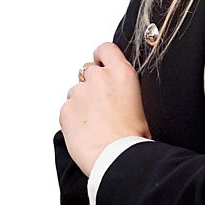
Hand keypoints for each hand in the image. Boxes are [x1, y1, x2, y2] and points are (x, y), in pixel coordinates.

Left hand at [59, 42, 151, 177]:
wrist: (118, 156)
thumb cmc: (133, 135)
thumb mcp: (138, 100)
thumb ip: (122, 84)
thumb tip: (115, 87)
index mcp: (121, 72)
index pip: (105, 48)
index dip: (102, 57)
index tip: (101, 64)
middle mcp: (99, 78)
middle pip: (88, 71)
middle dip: (92, 84)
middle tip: (100, 104)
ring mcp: (80, 93)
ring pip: (76, 91)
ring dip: (82, 102)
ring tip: (94, 122)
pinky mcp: (66, 110)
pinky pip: (67, 109)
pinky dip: (73, 118)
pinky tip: (86, 130)